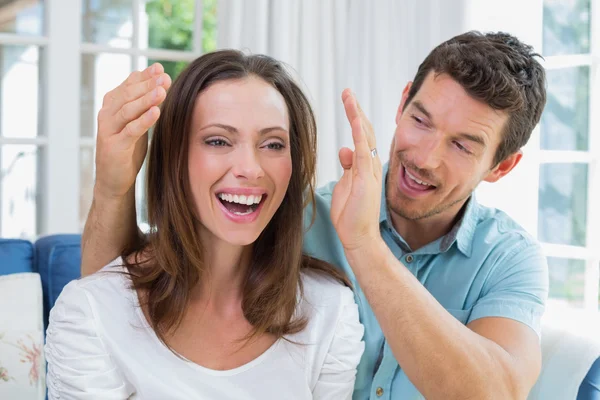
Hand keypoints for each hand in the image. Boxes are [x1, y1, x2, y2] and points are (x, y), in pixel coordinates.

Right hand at [94, 63, 171, 199]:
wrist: (114, 179)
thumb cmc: (128, 149)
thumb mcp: (135, 122)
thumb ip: (142, 104)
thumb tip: (159, 82)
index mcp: (112, 105)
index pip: (128, 85)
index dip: (144, 76)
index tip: (160, 68)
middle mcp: (107, 114)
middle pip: (128, 94)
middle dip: (147, 84)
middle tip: (165, 77)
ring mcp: (109, 130)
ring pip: (128, 110)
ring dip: (146, 99)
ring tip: (162, 91)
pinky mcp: (114, 146)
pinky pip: (130, 130)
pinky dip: (143, 120)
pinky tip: (157, 112)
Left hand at [331, 89, 382, 251]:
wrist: (358, 235)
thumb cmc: (351, 213)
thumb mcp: (346, 184)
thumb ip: (348, 166)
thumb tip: (344, 149)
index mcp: (366, 165)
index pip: (361, 135)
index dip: (355, 117)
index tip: (348, 100)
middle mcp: (371, 164)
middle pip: (364, 130)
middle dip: (355, 110)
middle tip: (347, 92)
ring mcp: (370, 170)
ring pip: (364, 136)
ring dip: (356, 115)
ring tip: (349, 97)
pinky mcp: (366, 178)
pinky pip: (364, 151)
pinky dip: (359, 135)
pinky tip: (355, 120)